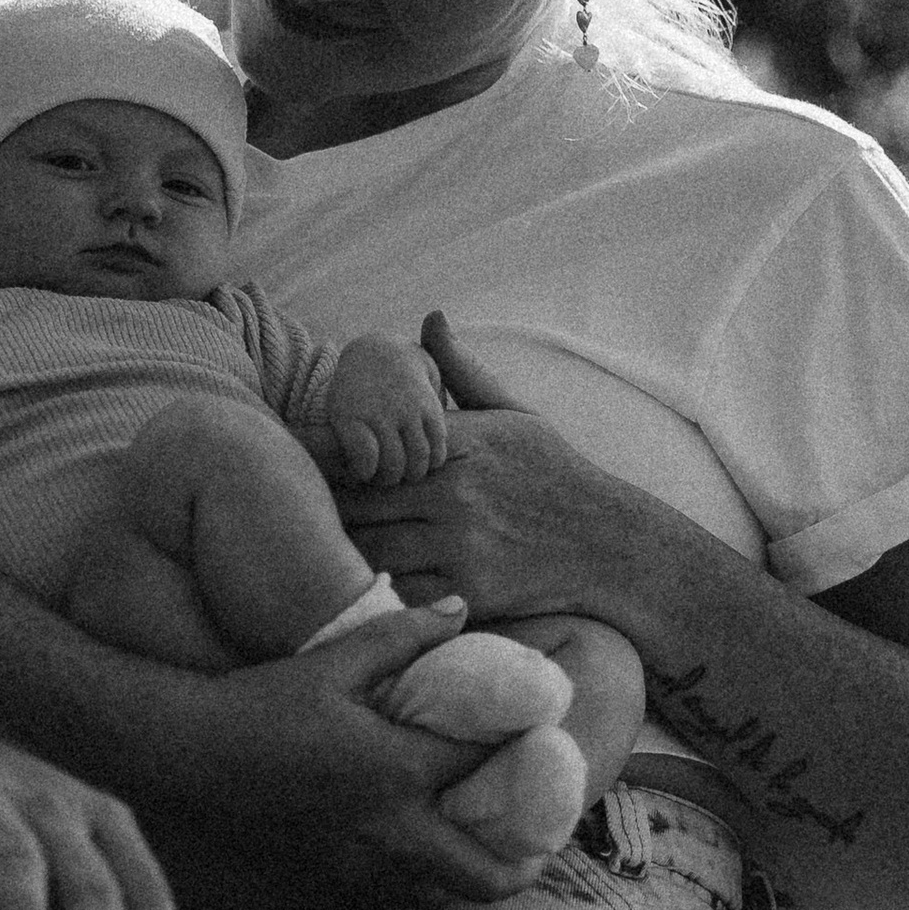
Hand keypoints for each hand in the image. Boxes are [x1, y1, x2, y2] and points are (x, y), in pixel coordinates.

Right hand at [169, 600, 557, 909]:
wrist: (188, 754)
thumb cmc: (262, 702)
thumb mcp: (334, 661)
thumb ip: (404, 635)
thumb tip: (460, 608)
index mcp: (398, 769)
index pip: (485, 768)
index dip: (520, 756)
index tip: (535, 747)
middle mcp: (387, 831)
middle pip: (485, 875)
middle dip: (522, 865)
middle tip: (533, 846)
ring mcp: (357, 868)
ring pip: (439, 895)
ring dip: (465, 875)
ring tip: (475, 849)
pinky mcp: (325, 888)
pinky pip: (390, 900)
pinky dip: (413, 886)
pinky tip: (410, 859)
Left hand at [332, 313, 620, 622]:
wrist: (609, 541)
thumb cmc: (555, 473)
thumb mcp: (514, 413)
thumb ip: (463, 372)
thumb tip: (431, 318)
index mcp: (458, 443)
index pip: (367, 449)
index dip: (327, 462)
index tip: (303, 467)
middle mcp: (454, 491)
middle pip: (356, 503)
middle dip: (327, 512)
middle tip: (299, 518)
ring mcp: (461, 543)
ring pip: (370, 551)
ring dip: (347, 554)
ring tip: (325, 553)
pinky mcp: (468, 590)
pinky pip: (399, 592)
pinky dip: (379, 591)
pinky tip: (368, 586)